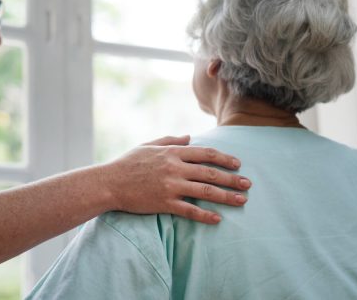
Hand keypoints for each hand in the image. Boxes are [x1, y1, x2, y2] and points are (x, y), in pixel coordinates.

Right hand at [104, 135, 250, 223]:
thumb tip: (189, 137)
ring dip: (226, 196)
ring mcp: (170, 186)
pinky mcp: (164, 203)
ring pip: (205, 191)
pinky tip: (217, 219)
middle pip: (210, 172)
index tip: (237, 163)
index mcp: (172, 152)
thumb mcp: (148, 145)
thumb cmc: (127, 163)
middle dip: (232, 178)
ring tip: (242, 200)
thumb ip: (170, 140)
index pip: (205, 153)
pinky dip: (205, 215)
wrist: (109, 183)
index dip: (224, 158)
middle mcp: (174, 168)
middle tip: (248, 184)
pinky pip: (189, 210)